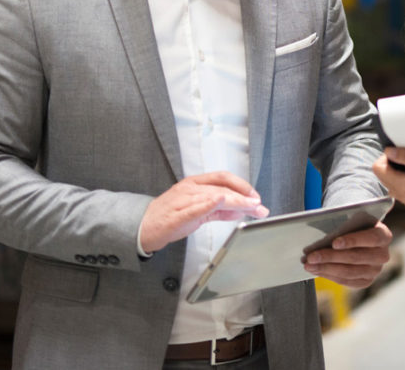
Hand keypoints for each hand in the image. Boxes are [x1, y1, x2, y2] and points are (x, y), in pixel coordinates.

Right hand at [139, 171, 267, 252]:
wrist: (144, 227)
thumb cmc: (171, 217)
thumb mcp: (199, 211)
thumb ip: (220, 210)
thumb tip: (241, 211)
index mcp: (195, 184)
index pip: (223, 177)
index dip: (242, 185)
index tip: (256, 196)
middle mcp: (191, 188)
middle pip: (222, 187)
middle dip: (244, 196)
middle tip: (259, 206)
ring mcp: (183, 200)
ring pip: (213, 196)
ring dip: (235, 201)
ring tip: (250, 207)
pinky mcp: (177, 214)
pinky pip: (194, 207)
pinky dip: (208, 203)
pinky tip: (220, 200)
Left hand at [302, 220, 392, 287]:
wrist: (362, 233)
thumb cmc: (355, 223)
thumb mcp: (353, 218)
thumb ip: (344, 224)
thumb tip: (320, 234)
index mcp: (384, 235)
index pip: (371, 238)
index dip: (352, 241)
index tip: (334, 242)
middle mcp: (382, 255)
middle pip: (355, 258)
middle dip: (330, 257)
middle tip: (311, 256)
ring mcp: (375, 271)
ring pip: (349, 272)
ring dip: (326, 268)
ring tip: (308, 264)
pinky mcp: (366, 281)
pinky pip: (346, 281)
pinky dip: (329, 275)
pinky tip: (316, 270)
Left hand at [372, 148, 404, 216]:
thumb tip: (389, 151)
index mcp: (403, 186)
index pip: (377, 169)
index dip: (385, 157)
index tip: (397, 151)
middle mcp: (402, 196)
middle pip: (382, 176)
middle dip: (389, 163)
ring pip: (390, 182)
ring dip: (395, 171)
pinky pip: (399, 188)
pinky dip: (402, 178)